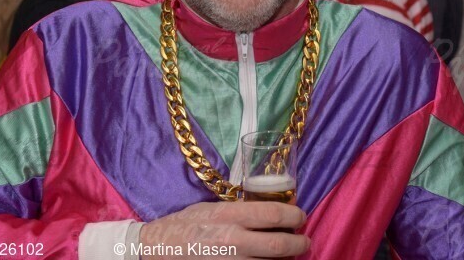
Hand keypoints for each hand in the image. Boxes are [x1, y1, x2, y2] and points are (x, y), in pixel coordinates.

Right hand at [139, 201, 308, 258]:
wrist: (159, 250)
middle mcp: (234, 239)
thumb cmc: (184, 226)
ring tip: (289, 256)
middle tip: (304, 241)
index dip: (295, 215)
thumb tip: (267, 212)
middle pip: (280, 244)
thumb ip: (237, 211)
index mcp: (229, 215)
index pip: (273, 214)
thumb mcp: (210, 209)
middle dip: (299, 243)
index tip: (300, 216)